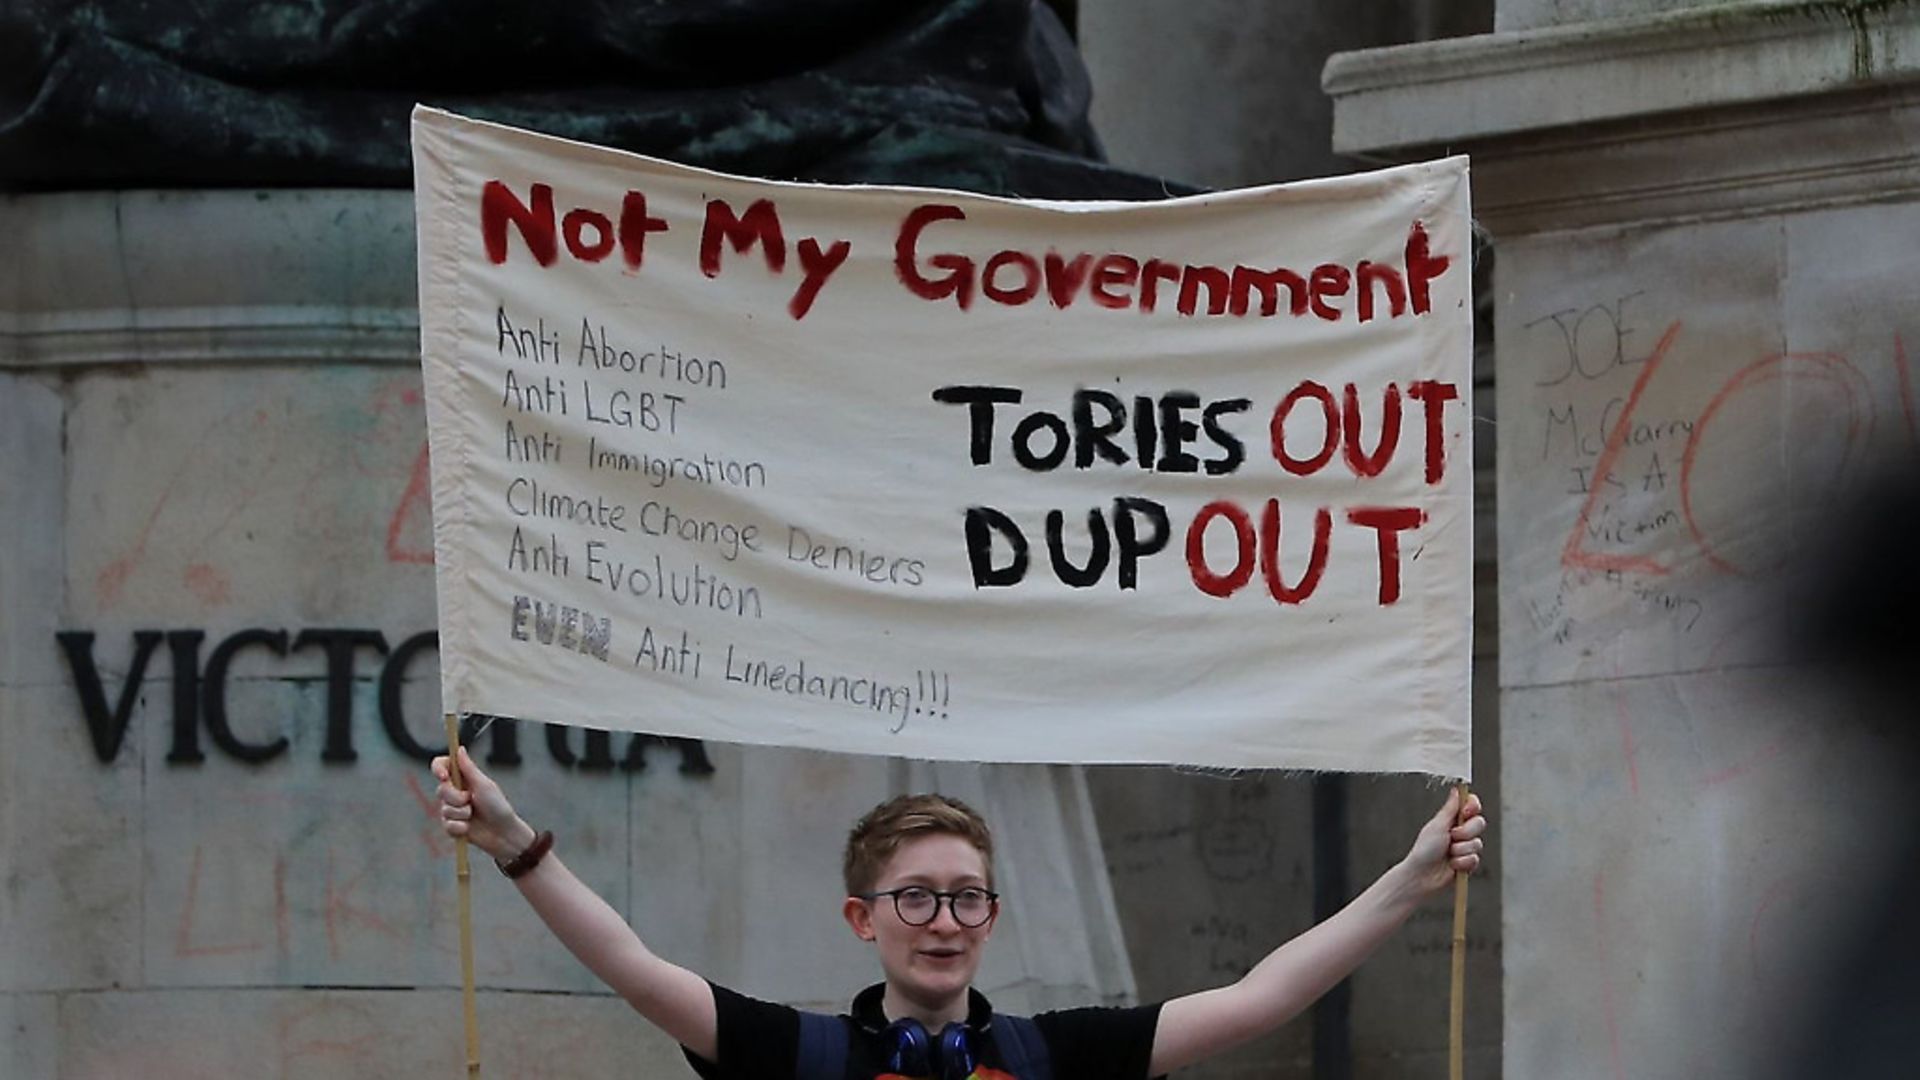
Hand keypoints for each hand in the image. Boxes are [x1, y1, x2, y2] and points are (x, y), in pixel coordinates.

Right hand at [431, 747, 535, 862]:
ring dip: (462, 814)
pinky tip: (469, 828)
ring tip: (474, 815)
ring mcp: (452, 809)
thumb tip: (460, 749)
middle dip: (456, 797)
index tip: (444, 776)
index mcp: (463, 779)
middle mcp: (455, 792)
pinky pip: (447, 825)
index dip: (438, 768)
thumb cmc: (497, 806)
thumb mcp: (484, 785)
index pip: (442, 766)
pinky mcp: (451, 826)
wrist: (503, 833)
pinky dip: (460, 827)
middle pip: (440, 790)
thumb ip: (469, 769)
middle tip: (470, 800)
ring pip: (444, 809)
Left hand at [1395, 789, 1485, 897]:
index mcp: (1452, 819)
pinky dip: (1462, 862)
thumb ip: (1450, 808)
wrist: (1423, 875)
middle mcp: (1461, 832)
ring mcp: (1465, 847)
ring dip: (1461, 850)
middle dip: (1466, 832)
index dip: (1473, 807)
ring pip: (1478, 843)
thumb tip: (1456, 790)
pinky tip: (1452, 865)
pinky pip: (1475, 859)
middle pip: (1479, 823)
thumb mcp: (1438, 825)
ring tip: (1448, 854)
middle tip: (1451, 837)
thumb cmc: (1425, 849)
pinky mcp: (1468, 862)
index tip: (1466, 812)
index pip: (1472, 805)